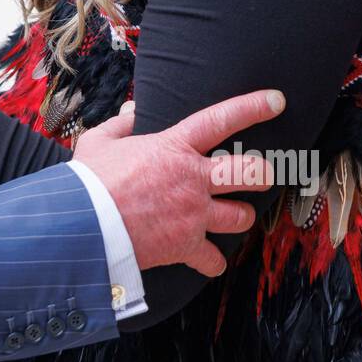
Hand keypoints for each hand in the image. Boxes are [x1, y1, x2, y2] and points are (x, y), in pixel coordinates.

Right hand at [72, 90, 282, 275]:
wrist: (83, 225)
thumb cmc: (89, 181)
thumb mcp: (99, 141)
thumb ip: (121, 124)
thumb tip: (133, 111)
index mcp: (174, 147)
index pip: (221, 120)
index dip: (253, 107)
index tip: (277, 100)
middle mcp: (193, 179)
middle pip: (251, 172)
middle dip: (263, 172)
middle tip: (262, 174)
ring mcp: (194, 214)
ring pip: (241, 216)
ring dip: (240, 216)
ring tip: (233, 215)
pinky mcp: (186, 246)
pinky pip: (213, 259)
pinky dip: (211, 261)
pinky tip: (208, 259)